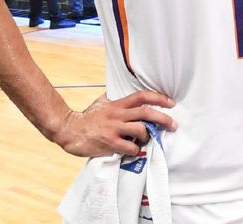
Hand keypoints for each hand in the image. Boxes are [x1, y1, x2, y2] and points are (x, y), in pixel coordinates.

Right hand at [52, 91, 176, 157]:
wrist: (69, 130)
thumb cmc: (86, 118)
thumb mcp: (101, 103)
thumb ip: (113, 98)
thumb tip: (119, 92)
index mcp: (117, 104)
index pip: (142, 96)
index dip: (158, 97)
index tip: (171, 103)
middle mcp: (118, 114)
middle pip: (146, 112)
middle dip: (163, 118)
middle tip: (173, 124)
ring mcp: (114, 128)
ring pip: (140, 129)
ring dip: (148, 136)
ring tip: (147, 140)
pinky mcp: (110, 142)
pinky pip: (130, 147)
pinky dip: (137, 150)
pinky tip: (135, 151)